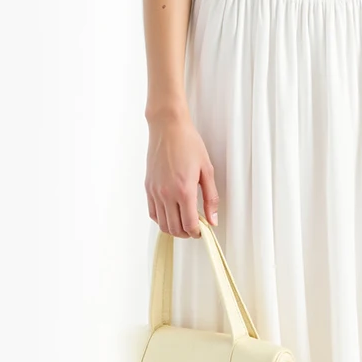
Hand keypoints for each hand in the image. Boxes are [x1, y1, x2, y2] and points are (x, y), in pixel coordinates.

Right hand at [146, 111, 217, 236]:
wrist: (168, 128)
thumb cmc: (188, 143)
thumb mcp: (206, 170)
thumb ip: (211, 198)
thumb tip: (213, 219)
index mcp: (184, 190)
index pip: (189, 224)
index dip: (197, 232)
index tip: (203, 230)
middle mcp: (167, 194)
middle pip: (174, 228)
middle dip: (186, 233)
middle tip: (195, 228)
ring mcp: (155, 191)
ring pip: (162, 224)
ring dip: (174, 229)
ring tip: (184, 222)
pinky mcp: (148, 187)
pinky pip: (153, 212)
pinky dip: (162, 219)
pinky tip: (171, 214)